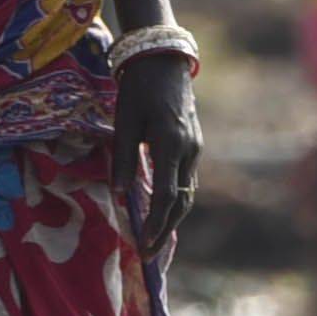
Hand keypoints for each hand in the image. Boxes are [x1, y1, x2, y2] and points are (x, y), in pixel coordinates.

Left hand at [110, 50, 203, 267]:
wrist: (164, 60)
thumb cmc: (138, 88)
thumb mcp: (124, 121)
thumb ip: (123, 159)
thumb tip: (121, 195)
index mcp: (169, 143)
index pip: (166, 196)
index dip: (155, 224)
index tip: (143, 246)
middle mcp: (189, 150)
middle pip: (181, 202)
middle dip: (166, 231)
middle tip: (149, 255)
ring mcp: (195, 148)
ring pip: (187, 194)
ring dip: (172, 220)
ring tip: (154, 241)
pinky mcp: (194, 146)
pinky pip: (186, 181)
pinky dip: (176, 202)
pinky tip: (162, 214)